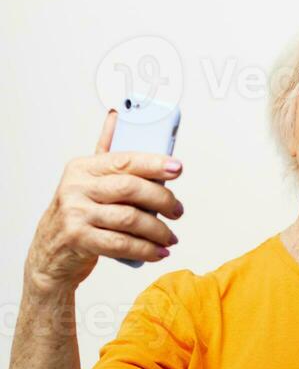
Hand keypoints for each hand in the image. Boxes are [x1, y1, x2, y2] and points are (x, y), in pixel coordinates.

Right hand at [25, 110, 184, 292]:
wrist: (50, 251)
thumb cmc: (77, 213)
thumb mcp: (87, 181)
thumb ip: (104, 152)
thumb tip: (117, 117)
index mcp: (82, 168)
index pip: (123, 160)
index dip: (153, 163)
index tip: (177, 168)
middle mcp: (76, 188)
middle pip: (130, 188)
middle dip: (162, 199)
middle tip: (177, 211)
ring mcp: (76, 214)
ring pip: (129, 218)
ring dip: (157, 229)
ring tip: (170, 237)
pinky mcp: (79, 239)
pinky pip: (121, 244)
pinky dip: (145, 249)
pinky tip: (159, 252)